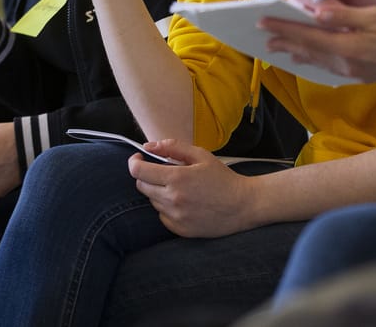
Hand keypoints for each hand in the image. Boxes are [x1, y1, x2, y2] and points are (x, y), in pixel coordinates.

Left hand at [128, 139, 259, 237]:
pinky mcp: (178, 229)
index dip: (134, 162)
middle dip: (147, 176)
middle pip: (142, 186)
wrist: (242, 205)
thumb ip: (173, 147)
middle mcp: (172, 199)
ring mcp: (174, 216)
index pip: (139, 171)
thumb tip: (149, 146)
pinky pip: (162, 215)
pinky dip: (167, 207)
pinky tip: (184, 202)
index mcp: (177, 178)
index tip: (138, 158)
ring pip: (152, 201)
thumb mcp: (201, 156)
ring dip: (159, 192)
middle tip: (163, 171)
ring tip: (179, 187)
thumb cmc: (222, 178)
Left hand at [262, 1, 375, 83]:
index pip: (307, 34)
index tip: (263, 21)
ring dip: (295, 52)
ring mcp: (352, 71)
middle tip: (262, 37)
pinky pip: (327, 67)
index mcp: (347, 46)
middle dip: (284, 41)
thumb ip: (344, 16)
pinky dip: (313, 61)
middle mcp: (345, 62)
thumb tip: (316, 12)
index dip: (284, 27)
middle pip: (307, 50)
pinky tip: (309, 60)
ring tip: (278, 49)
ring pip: (316, 60)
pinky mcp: (359, 74)